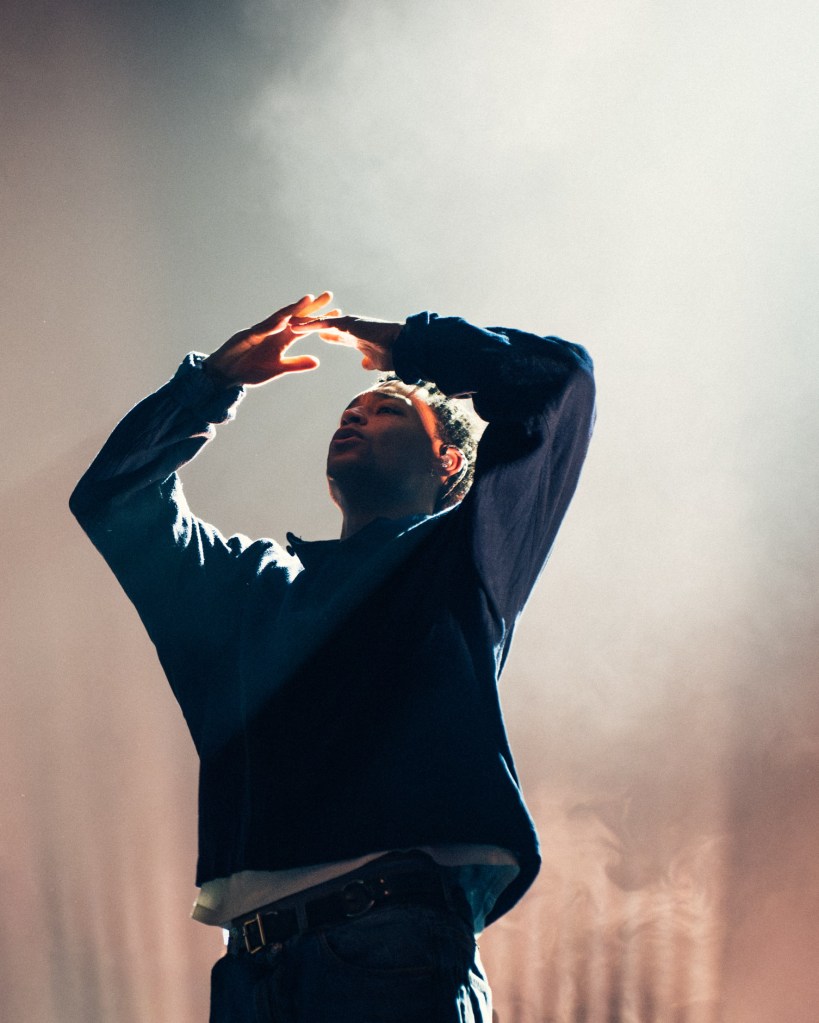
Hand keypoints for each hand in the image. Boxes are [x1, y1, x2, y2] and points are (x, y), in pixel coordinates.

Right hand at [204, 293, 338, 385]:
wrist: (225, 375)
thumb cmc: (249, 370)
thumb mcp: (277, 369)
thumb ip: (296, 364)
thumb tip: (317, 361)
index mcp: (281, 339)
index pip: (304, 326)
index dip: (319, 319)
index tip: (337, 312)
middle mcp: (272, 331)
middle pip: (295, 315)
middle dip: (311, 305)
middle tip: (329, 295)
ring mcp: (260, 331)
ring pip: (280, 317)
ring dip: (294, 308)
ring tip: (308, 299)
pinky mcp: (247, 335)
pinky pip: (262, 329)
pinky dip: (273, 323)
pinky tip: (285, 318)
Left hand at [290, 314, 401, 371]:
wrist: (403, 348)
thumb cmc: (393, 355)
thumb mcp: (376, 362)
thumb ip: (368, 361)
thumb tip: (364, 364)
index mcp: (353, 336)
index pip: (331, 334)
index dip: (317, 334)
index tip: (307, 337)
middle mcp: (349, 327)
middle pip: (322, 325)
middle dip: (306, 326)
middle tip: (288, 327)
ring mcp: (348, 323)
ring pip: (320, 322)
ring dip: (303, 323)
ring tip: (285, 324)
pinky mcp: (348, 324)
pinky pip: (324, 324)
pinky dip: (309, 325)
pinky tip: (296, 327)